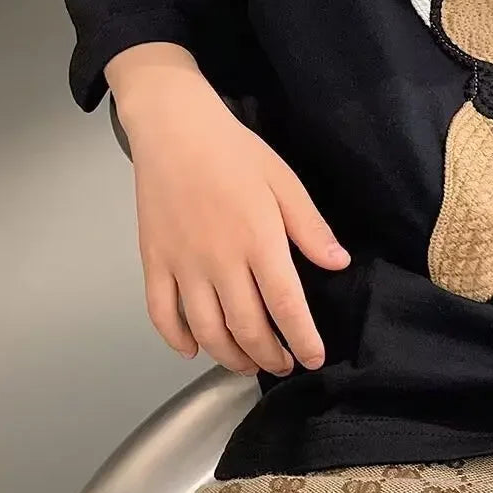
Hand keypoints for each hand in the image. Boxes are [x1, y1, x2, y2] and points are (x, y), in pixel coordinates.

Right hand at [110, 46, 349, 376]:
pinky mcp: (153, 261)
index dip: (302, 339)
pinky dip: (176, 339)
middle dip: (268, 356)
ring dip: (229, 356)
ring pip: (206, 330)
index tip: (313, 358)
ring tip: (246, 364)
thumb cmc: (233, 150)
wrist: (173, 127)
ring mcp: (182, 264)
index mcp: (258, 240)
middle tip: (282, 364)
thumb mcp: (283, 181)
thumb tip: (338, 264)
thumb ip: (310, 227)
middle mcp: (219, 261)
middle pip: (246, 327)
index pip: (285, 306)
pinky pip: (161, 314)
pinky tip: (193, 349)